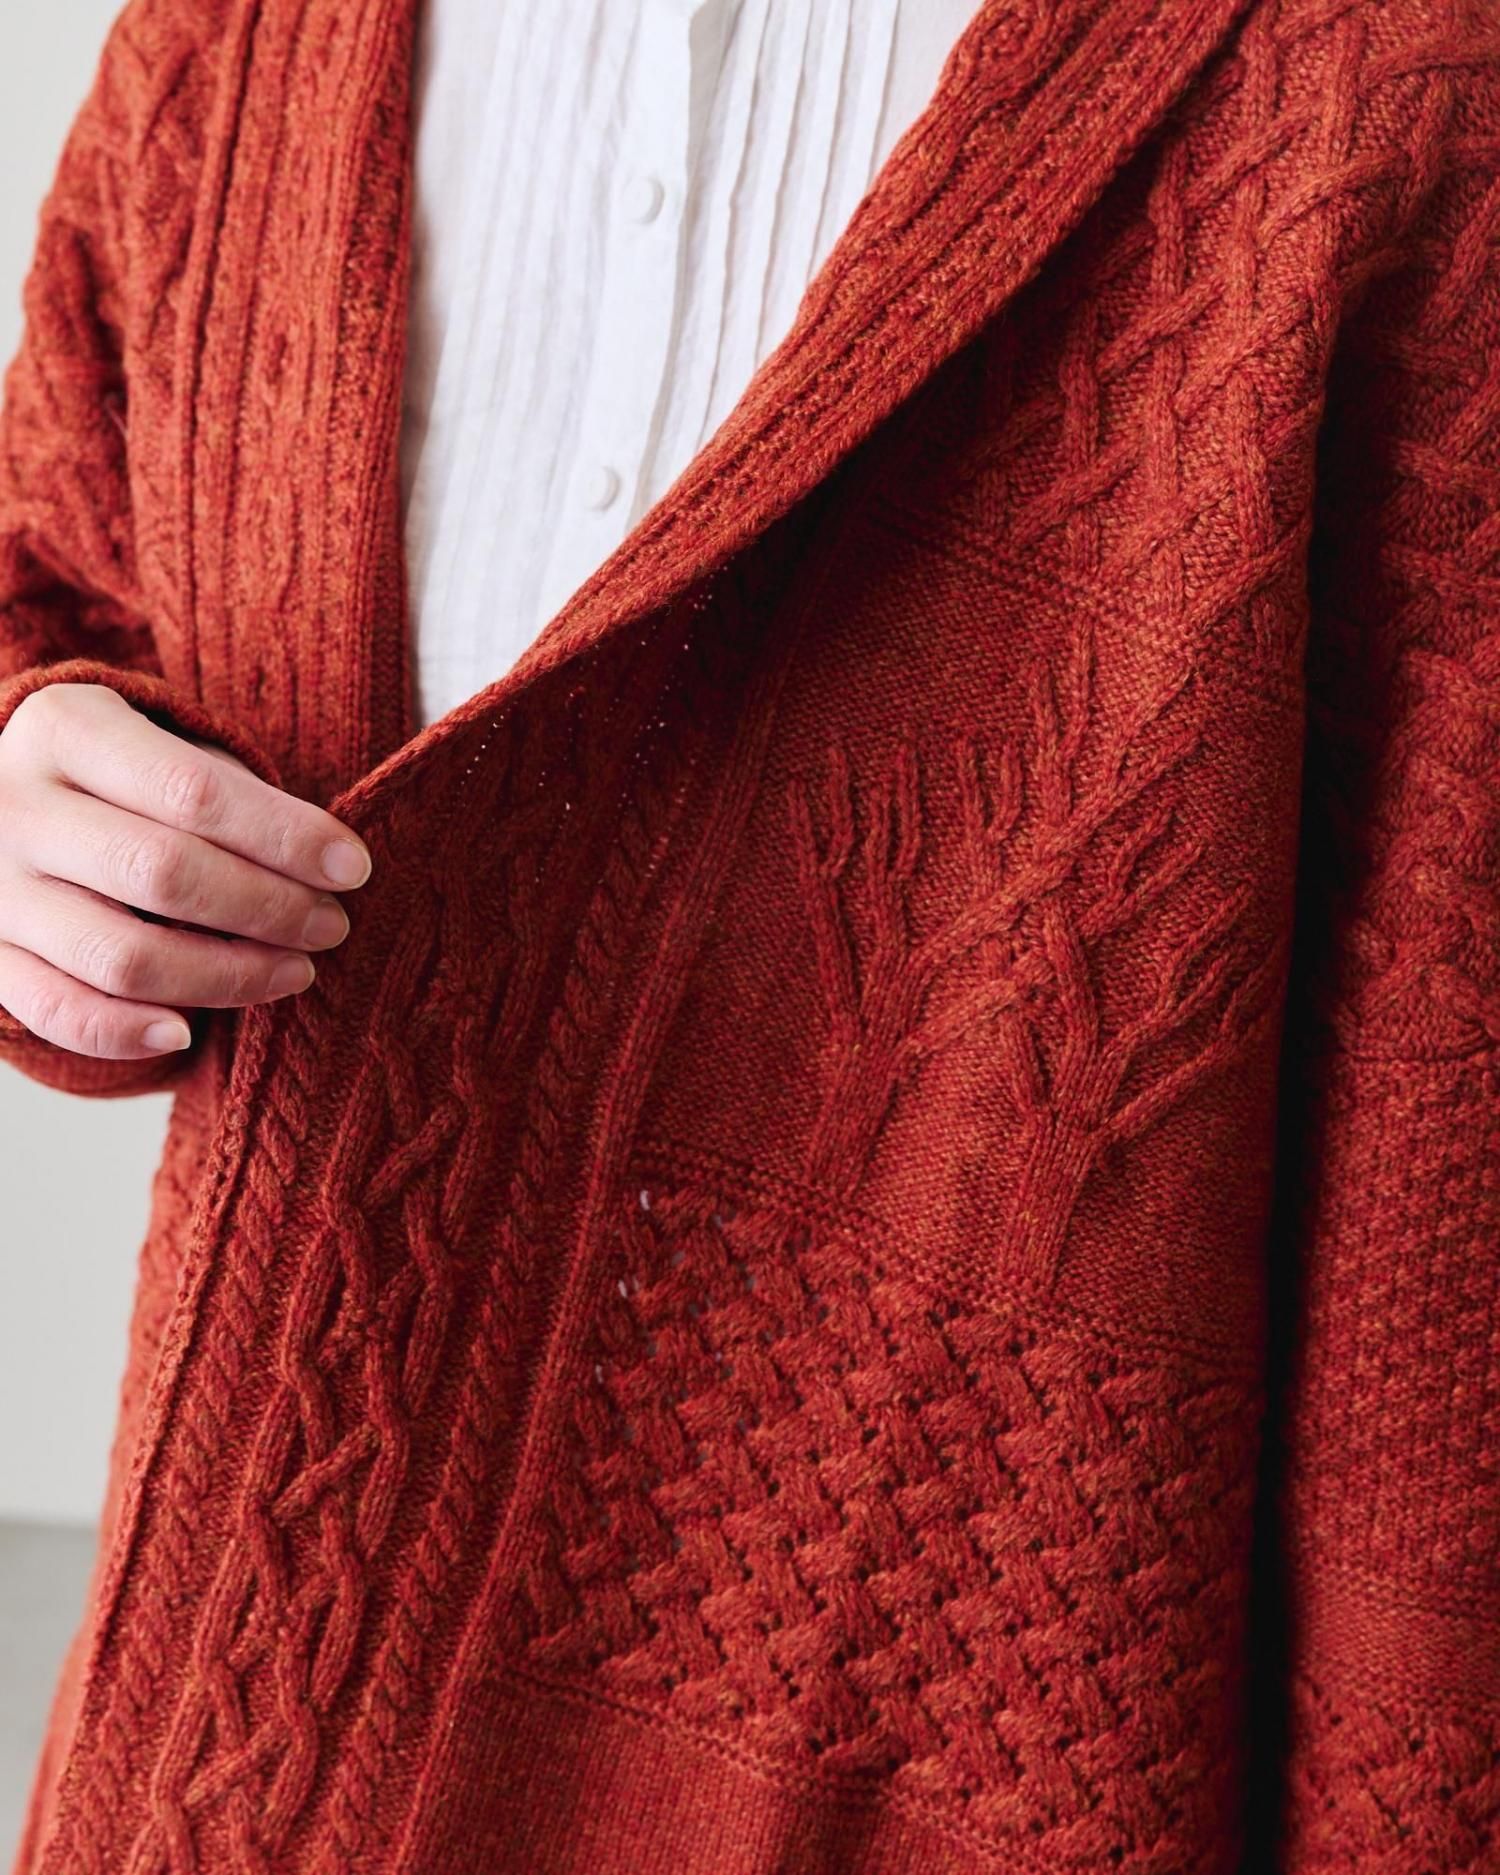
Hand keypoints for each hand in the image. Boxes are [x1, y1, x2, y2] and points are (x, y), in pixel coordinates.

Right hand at [0, 682, 372, 1059]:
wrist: (3, 804)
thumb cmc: (118, 778)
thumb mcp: (162, 746)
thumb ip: (228, 790)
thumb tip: (326, 863)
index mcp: (66, 728)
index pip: (194, 789)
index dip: (284, 836)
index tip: (353, 867)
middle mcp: (14, 803)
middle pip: (164, 873)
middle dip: (269, 908)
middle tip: (331, 926)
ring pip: (121, 955)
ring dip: (226, 975)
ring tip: (294, 971)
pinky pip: (56, 1011)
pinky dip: (125, 1033)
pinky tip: (187, 1031)